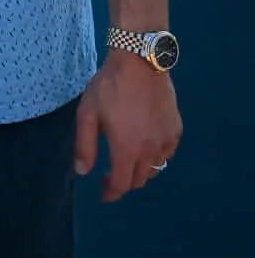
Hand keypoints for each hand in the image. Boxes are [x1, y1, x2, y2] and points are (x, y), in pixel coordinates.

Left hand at [75, 51, 182, 201]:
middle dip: (122, 183)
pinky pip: (166, 154)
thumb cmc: (108, 87)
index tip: (102, 195)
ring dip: (139, 171)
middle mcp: (149, 150)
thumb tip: (82, 172)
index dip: (110, 194)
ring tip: (125, 161)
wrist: (139, 62)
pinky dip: (156, 157)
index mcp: (126, 148)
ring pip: (154, 169)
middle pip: (138, 180)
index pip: (120, 184)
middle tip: (108, 176)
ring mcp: (166, 140)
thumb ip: (84, 146)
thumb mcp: (87, 114)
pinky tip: (144, 147)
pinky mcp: (176, 129)